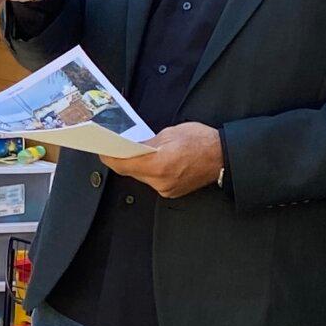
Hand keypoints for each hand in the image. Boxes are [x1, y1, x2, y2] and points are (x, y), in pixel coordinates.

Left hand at [100, 122, 222, 198]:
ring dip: (137, 165)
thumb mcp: (169, 133)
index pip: (122, 164)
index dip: (109, 157)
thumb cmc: (200, 140)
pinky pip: (153, 181)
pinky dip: (149, 171)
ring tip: (136, 152)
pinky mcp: (172, 192)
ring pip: (141, 177)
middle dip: (123, 159)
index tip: (102, 149)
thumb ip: (147, 142)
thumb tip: (132, 146)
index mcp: (158, 164)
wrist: (223, 157)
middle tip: (116, 147)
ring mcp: (166, 189)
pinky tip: (152, 161)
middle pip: (130, 172)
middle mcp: (160, 181)